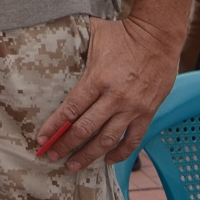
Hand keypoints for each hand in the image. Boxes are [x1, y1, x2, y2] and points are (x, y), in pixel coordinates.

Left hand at [36, 15, 177, 168]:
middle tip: (51, 155)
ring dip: (89, 155)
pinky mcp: (147, 113)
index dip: (55, 126)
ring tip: (74, 165)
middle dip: (66, 145)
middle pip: (85, 129)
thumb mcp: (92, 35)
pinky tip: (108, 160)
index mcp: (97, 79)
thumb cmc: (122, 34)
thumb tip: (52, 40)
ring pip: (107, 140)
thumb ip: (75, 45)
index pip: (70, 109)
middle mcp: (114, 98)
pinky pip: (133, 139)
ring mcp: (132, 108)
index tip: (42, 138)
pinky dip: (120, 153)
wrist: (157, 38)